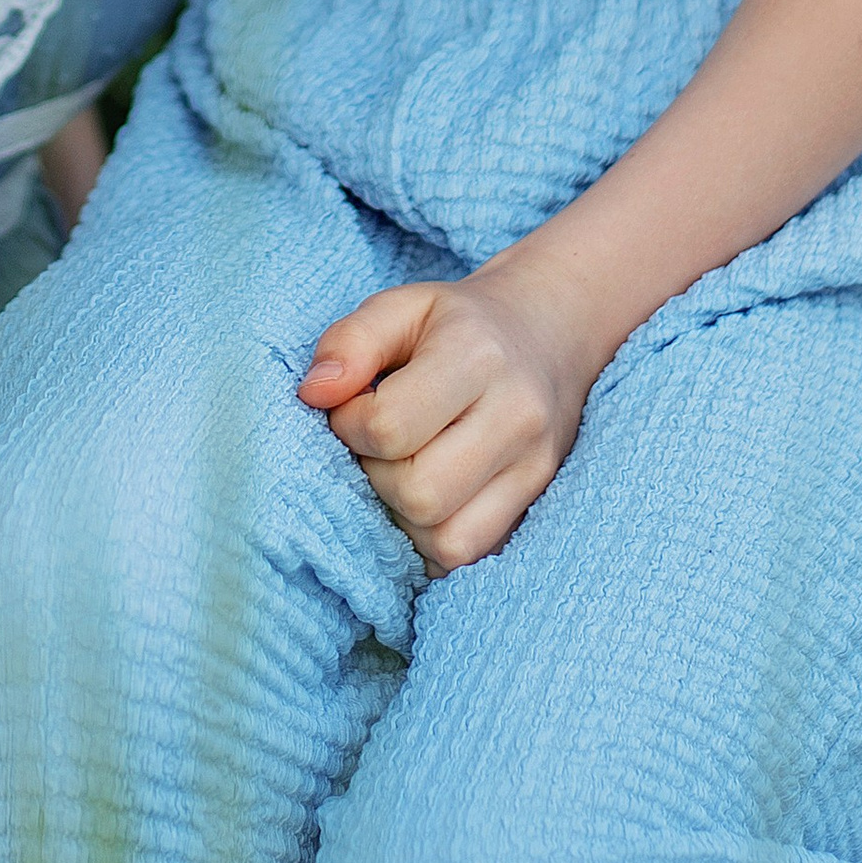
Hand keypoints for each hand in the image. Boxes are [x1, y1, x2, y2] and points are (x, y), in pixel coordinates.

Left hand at [298, 265, 599, 573]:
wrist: (548, 334)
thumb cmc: (459, 324)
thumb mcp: (402, 306)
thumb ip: (350, 342)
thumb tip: (313, 394)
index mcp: (478, 356)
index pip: (391, 426)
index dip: (351, 425)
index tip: (354, 408)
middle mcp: (517, 417)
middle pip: (420, 494)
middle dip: (377, 477)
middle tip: (377, 446)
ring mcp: (534, 468)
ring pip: (447, 540)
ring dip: (403, 516)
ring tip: (401, 470)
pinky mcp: (536, 503)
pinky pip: (468, 555)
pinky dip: (431, 539)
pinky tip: (424, 496)